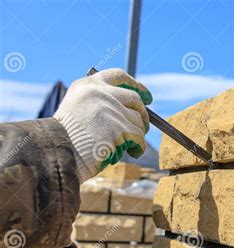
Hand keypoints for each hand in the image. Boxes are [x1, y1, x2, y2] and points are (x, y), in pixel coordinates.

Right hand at [54, 68, 152, 182]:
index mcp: (87, 85)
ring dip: (138, 136)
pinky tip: (133, 152)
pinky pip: (138, 138)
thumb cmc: (66, 140)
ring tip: (129, 147)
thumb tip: (133, 111)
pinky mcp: (117, 128)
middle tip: (144, 128)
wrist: (55, 155)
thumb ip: (100, 104)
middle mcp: (99, 93)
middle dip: (143, 115)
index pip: (119, 76)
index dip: (136, 86)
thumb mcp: (78, 111)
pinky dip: (138, 147)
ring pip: (138, 121)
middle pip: (134, 100)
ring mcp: (109, 109)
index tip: (147, 97)